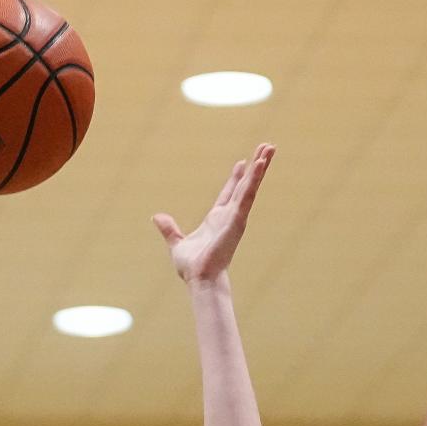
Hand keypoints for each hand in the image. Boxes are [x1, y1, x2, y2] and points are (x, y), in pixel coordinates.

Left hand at [152, 143, 274, 281]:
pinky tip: (259, 164)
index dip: (236, 178)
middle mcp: (229, 216)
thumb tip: (157, 217)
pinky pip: (246, 196)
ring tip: (269, 148)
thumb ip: (169, 229)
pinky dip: (253, 180)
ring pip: (250, 187)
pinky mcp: (237, 220)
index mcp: (216, 219)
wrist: (199, 278)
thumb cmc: (192, 266)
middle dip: (256, 166)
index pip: (229, 193)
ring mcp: (235, 217)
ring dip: (260, 167)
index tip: (243, 162)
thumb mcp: (177, 243)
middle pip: (245, 185)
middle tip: (266, 147)